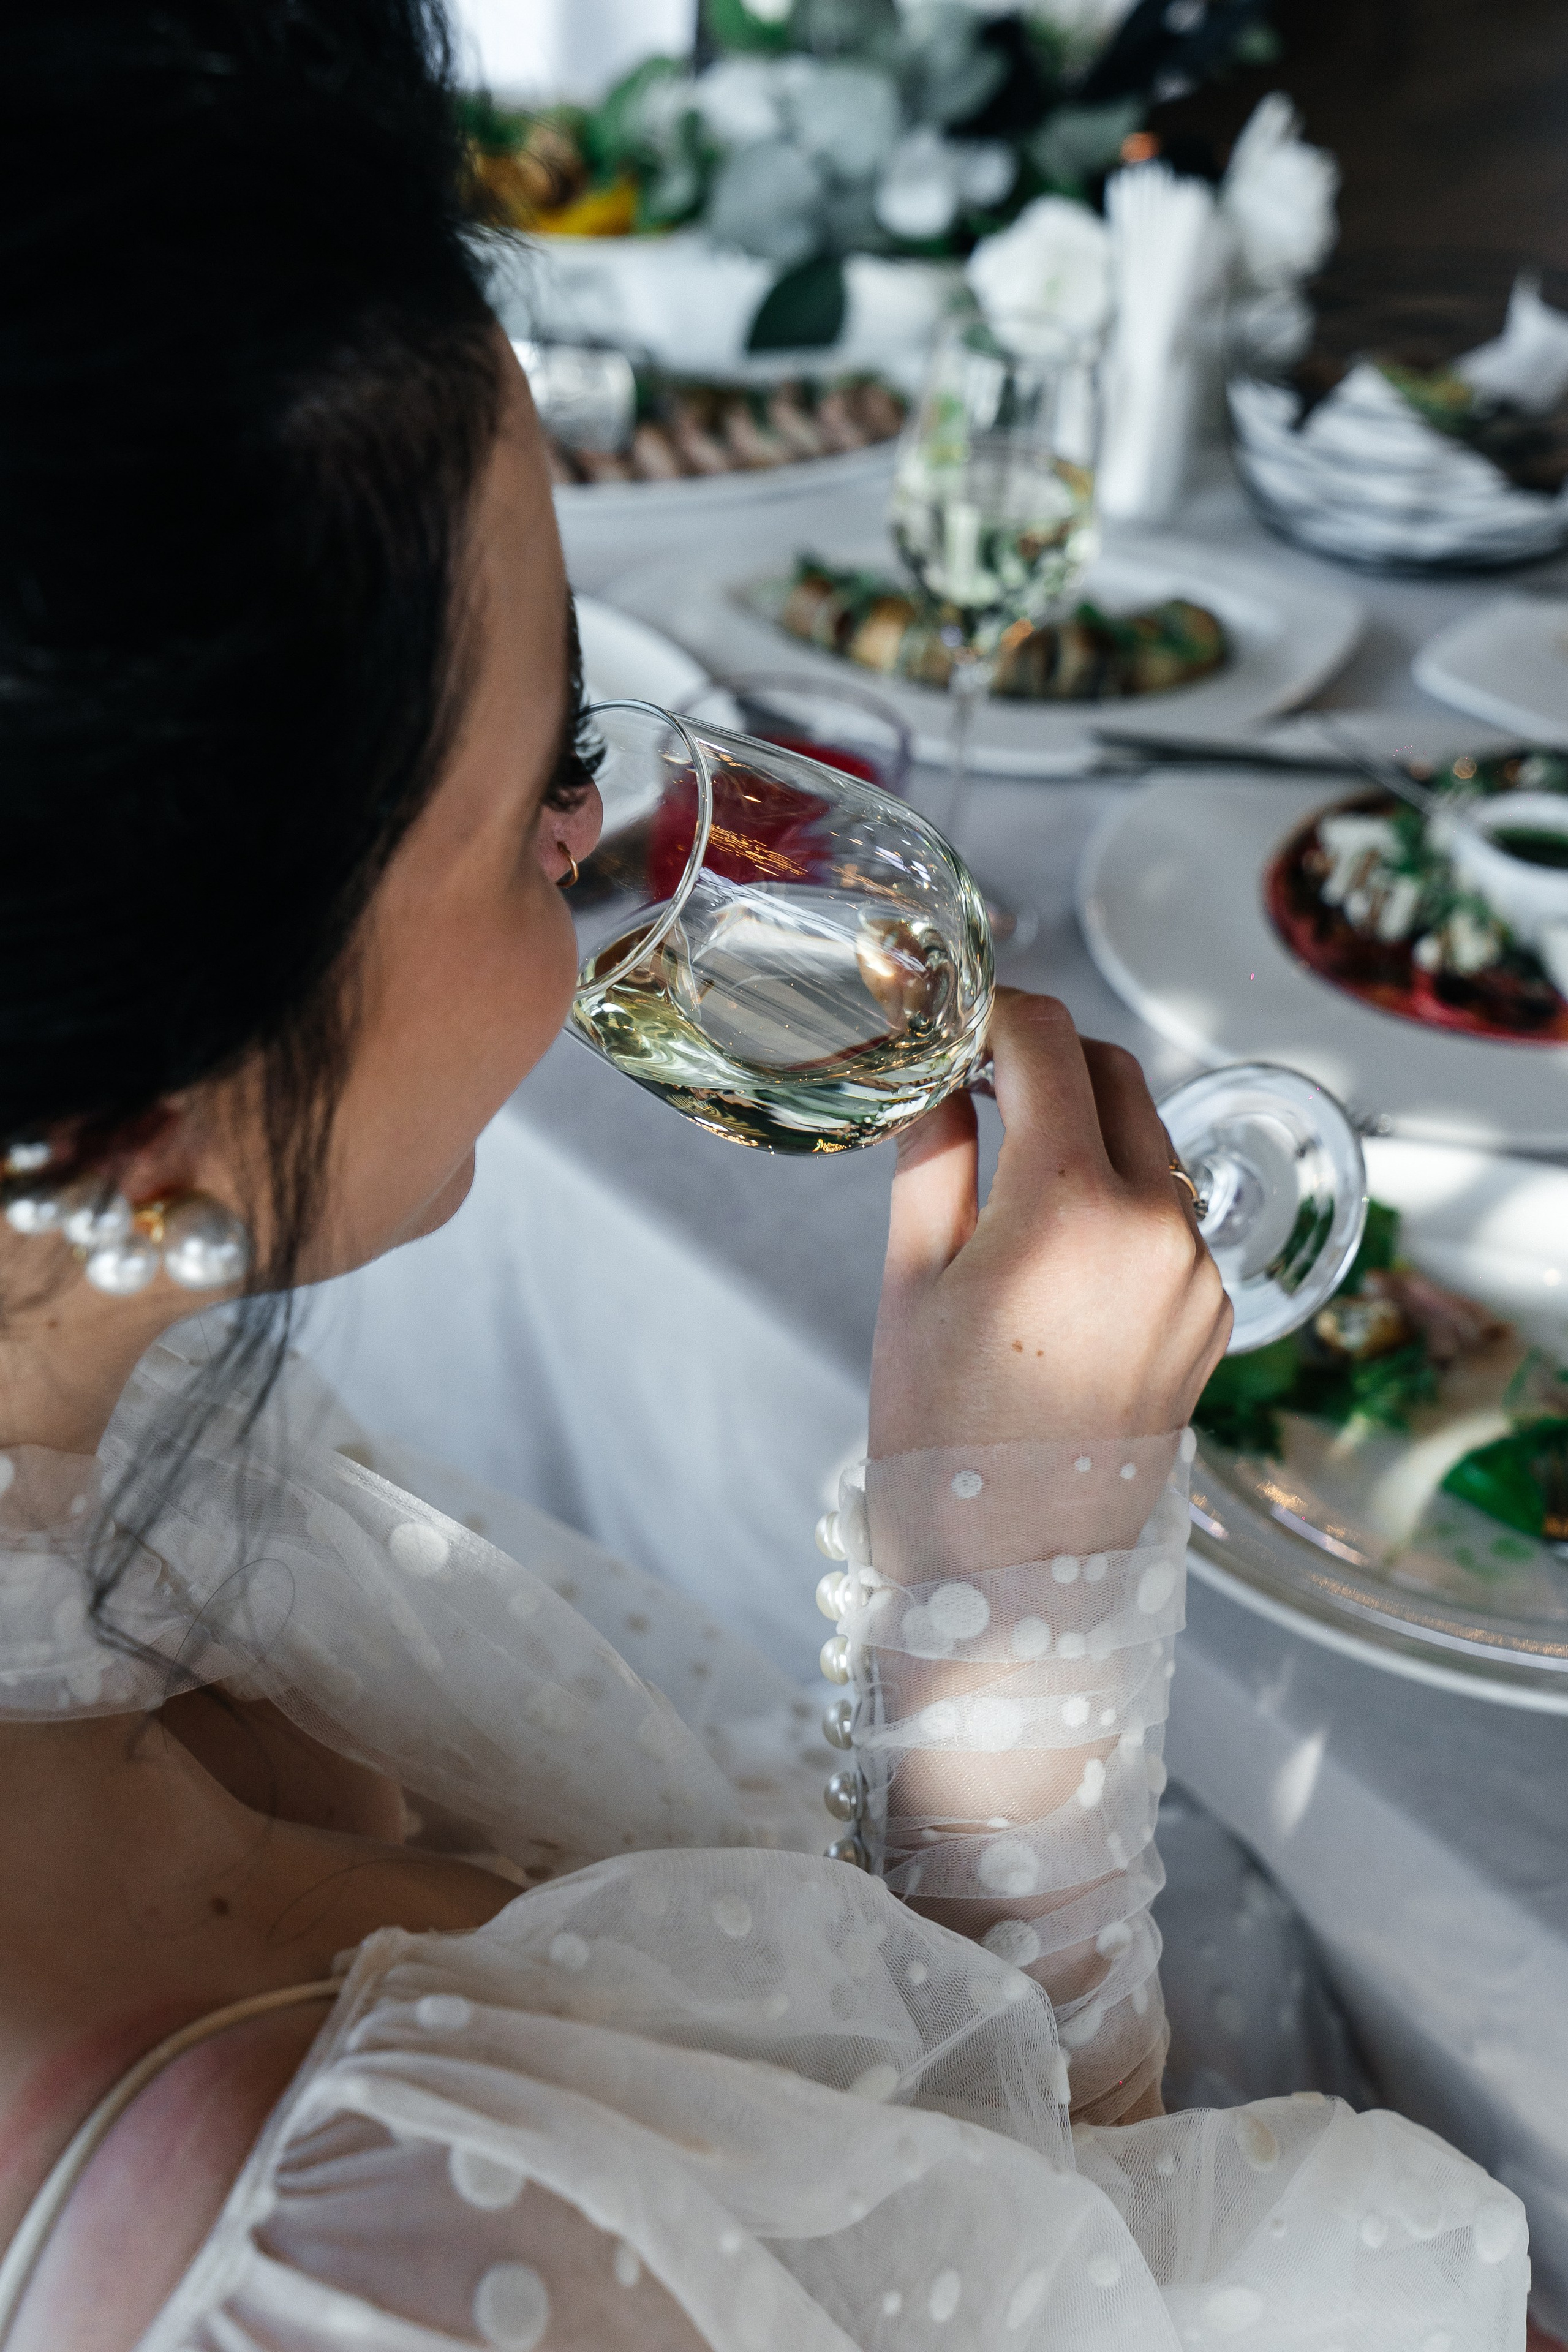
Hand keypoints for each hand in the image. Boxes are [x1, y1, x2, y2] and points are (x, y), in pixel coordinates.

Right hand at [869, 991, 1230, 1458]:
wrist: (1012, 1570)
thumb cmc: (942, 1433)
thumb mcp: (911, 1281)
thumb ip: (931, 1158)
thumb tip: (939, 1081)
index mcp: (1074, 1204)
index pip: (1051, 1046)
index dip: (1000, 1012)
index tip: (961, 1017)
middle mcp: (1158, 1226)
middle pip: (1116, 1076)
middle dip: (1049, 1056)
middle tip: (980, 1073)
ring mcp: (1197, 1273)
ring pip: (1153, 1142)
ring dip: (1088, 1123)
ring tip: (1012, 1154)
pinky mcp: (1212, 1315)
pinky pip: (1170, 1215)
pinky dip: (1119, 1194)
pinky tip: (1057, 1236)